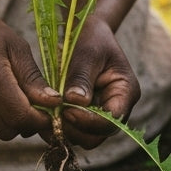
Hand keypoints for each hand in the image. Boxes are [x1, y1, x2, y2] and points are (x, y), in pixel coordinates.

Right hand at [0, 1, 61, 140]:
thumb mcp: (17, 47)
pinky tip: (0, 96)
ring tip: (19, 98)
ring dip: (14, 122)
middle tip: (39, 107)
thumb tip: (55, 102)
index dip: (40, 119)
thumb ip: (33, 79)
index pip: (19, 115)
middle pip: (9, 129)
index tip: (52, 111)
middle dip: (29, 124)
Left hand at [58, 17, 140, 148]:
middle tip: (52, 116)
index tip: (66, 111)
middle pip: (98, 135)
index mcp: (126, 92)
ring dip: (65, 130)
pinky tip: (44, 115)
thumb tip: (75, 102)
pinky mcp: (85, 115)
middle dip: (75, 129)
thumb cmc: (91, 38)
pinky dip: (59, 126)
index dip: (89, 121)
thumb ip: (82, 77)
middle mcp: (117, 108)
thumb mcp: (87, 53)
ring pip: (84, 137)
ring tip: (45, 115)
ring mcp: (100, 114)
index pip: (112, 120)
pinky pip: (73, 130)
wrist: (87, 33)